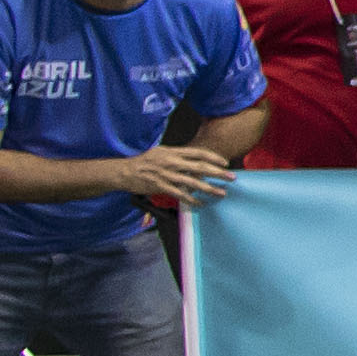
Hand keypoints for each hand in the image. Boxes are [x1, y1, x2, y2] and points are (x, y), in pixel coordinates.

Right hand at [119, 144, 241, 208]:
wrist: (125, 172)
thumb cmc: (144, 161)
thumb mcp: (161, 152)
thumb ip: (178, 155)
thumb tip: (195, 159)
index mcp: (173, 152)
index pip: (198, 153)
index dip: (213, 157)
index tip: (225, 163)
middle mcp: (172, 162)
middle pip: (200, 167)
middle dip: (218, 173)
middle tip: (231, 177)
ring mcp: (167, 175)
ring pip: (193, 182)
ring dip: (209, 188)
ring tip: (221, 193)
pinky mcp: (161, 187)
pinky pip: (180, 195)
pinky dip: (192, 200)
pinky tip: (201, 203)